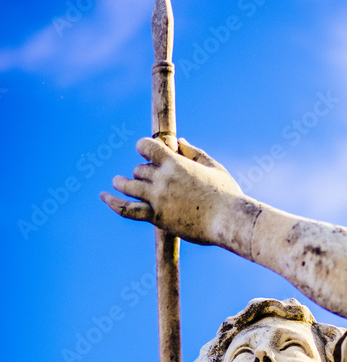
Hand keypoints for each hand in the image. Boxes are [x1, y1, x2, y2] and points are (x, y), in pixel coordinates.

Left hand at [101, 137, 245, 244]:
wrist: (228, 220)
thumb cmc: (226, 194)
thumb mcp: (213, 167)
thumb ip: (194, 152)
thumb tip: (179, 141)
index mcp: (175, 163)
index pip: (147, 147)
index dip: (143, 148)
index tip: (144, 151)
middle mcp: (162, 179)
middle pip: (139, 170)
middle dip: (143, 172)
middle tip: (150, 179)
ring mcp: (157, 198)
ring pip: (128, 186)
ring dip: (120, 183)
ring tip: (116, 182)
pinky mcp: (156, 217)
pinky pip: (127, 209)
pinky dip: (113, 202)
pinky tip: (103, 196)